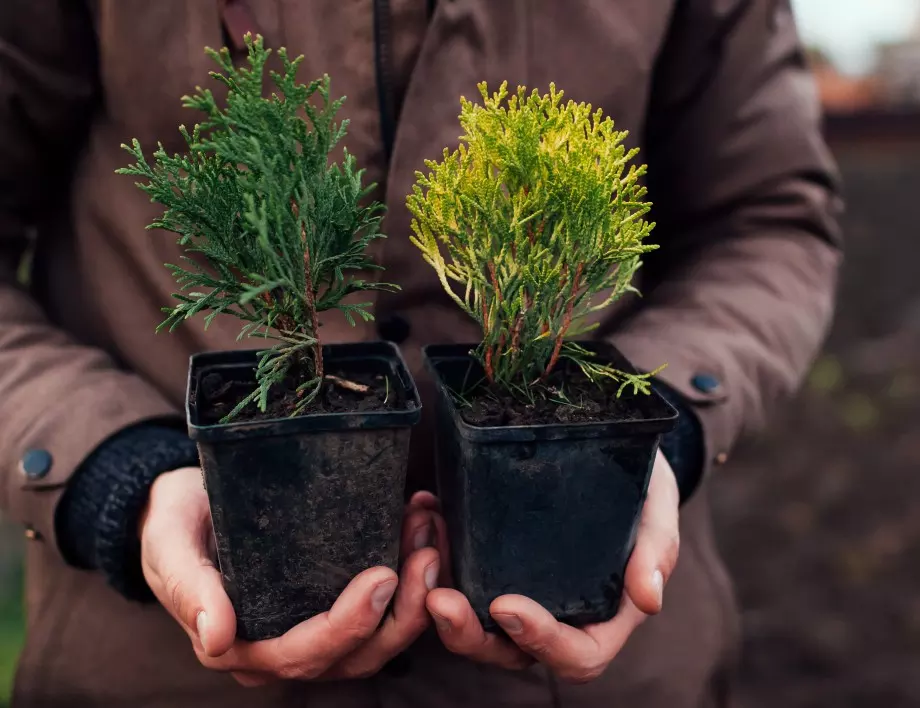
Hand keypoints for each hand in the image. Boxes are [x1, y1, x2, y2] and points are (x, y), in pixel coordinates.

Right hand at [139, 467, 440, 685]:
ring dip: (417, 592)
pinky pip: (384, 605)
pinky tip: (421, 523)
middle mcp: (283, 649)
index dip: (350, 623)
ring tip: (430, 533)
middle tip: (427, 550)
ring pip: (380, 635)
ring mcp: (313, 628)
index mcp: (242, 648)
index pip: (305, 653)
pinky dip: (410, 571)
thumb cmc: (173, 525)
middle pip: (357, 654)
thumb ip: (189, 588)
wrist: (185, 505)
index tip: (384, 575)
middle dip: (402, 609)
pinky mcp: (333, 599)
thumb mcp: (169, 548)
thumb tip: (216, 638)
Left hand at [426, 451, 679, 683]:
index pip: (574, 654)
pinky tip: (427, 510)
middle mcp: (556, 615)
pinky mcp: (492, 562)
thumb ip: (657, 549)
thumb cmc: (642, 487)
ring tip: (424, 548)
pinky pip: (458, 573)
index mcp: (602, 618)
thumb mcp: (657, 507)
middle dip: (470, 633)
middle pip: (509, 650)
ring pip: (473, 620)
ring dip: (440, 595)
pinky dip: (437, 549)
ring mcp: (520, 590)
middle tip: (439, 598)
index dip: (539, 640)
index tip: (507, 605)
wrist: (614, 451)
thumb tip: (650, 599)